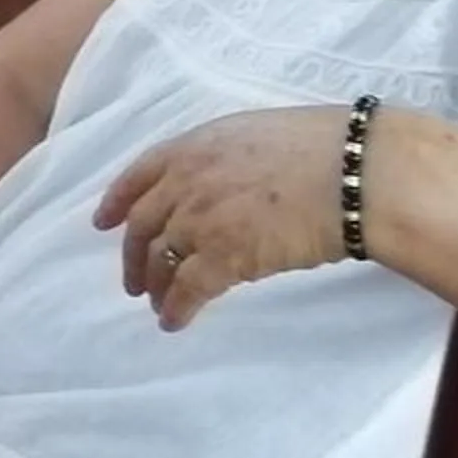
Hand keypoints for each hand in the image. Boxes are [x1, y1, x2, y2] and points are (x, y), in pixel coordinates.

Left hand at [94, 106, 356, 330]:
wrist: (354, 174)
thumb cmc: (323, 148)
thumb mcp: (256, 134)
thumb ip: (224, 157)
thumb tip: (222, 178)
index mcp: (193, 146)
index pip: (138, 175)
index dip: (116, 202)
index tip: (102, 223)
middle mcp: (186, 182)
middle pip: (143, 225)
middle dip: (133, 255)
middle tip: (133, 279)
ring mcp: (201, 220)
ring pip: (160, 260)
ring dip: (154, 285)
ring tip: (155, 304)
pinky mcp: (224, 257)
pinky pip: (188, 290)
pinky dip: (176, 309)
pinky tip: (173, 322)